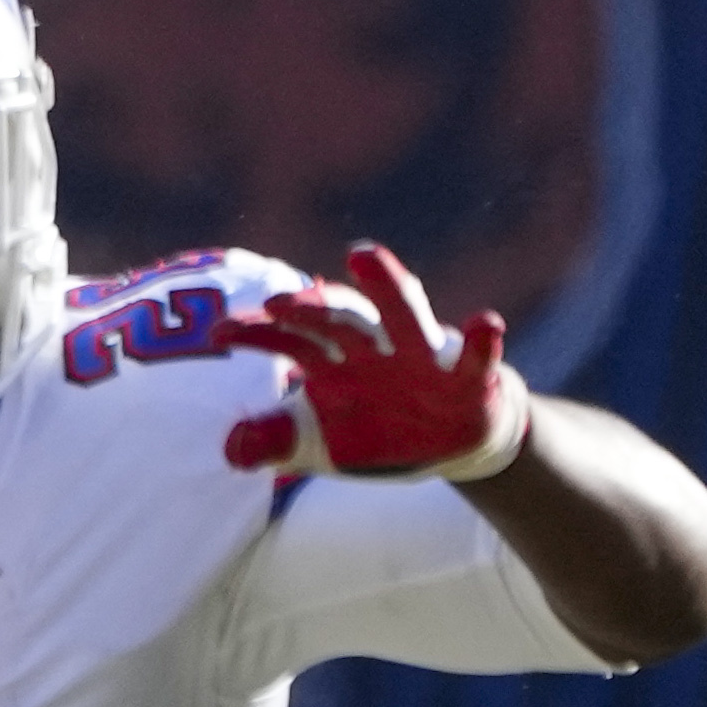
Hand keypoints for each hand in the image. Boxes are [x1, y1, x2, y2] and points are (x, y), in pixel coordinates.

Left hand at [224, 243, 530, 481]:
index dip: (259, 335)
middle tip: (280, 300)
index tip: (220, 335)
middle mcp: (375, 348)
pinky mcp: (468, 378)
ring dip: (386, 287)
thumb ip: (277, 441)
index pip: (292, 341)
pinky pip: (476, 358)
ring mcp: (422, 359)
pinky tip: (486, 322)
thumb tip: (231, 449)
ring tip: (363, 256)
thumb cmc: (377, 429)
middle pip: (341, 321)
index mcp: (336, 361)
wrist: (449, 440)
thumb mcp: (320, 443)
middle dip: (312, 308)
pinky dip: (482, 342)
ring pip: (403, 317)